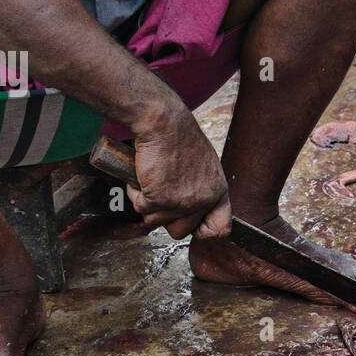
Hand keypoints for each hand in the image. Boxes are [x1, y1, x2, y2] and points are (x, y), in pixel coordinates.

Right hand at [128, 100, 230, 240]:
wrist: (164, 124)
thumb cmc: (180, 139)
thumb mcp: (205, 166)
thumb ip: (203, 189)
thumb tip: (194, 210)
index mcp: (218, 192)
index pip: (220, 229)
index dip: (202, 231)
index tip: (189, 221)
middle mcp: (203, 201)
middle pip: (181, 232)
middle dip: (166, 217)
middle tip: (161, 196)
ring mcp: (181, 202)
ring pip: (156, 222)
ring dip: (148, 204)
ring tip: (151, 181)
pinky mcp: (158, 199)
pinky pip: (141, 208)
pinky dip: (136, 193)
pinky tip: (142, 175)